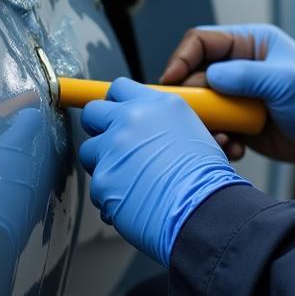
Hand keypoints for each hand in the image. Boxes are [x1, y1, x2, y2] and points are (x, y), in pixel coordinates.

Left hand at [78, 77, 247, 264]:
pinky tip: (132, 201)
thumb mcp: (192, 131)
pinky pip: (96, 186)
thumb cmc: (205, 177)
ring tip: (126, 179)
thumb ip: (161, 122)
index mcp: (157, 103)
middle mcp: (132, 118)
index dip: (115, 103)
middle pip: (93, 111)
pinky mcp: (103, 178)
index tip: (116, 114)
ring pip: (89, 150)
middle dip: (99, 127)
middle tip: (112, 145)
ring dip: (102, 163)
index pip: (119, 88)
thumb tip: (148, 130)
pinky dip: (109, 195)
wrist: (202, 207)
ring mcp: (114, 147)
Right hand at [163, 24, 294, 163]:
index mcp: (249, 44)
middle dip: (192, 101)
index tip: (170, 81)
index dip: (181, 59)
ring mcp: (237, 96)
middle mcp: (238, 68)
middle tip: (197, 119)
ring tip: (221, 140)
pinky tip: (235, 149)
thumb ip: (247, 76)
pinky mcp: (239, 122)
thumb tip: (209, 77)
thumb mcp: (286, 82)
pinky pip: (215, 129)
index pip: (201, 42)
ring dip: (205, 125)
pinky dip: (219, 141)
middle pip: (194, 78)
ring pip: (202, 108)